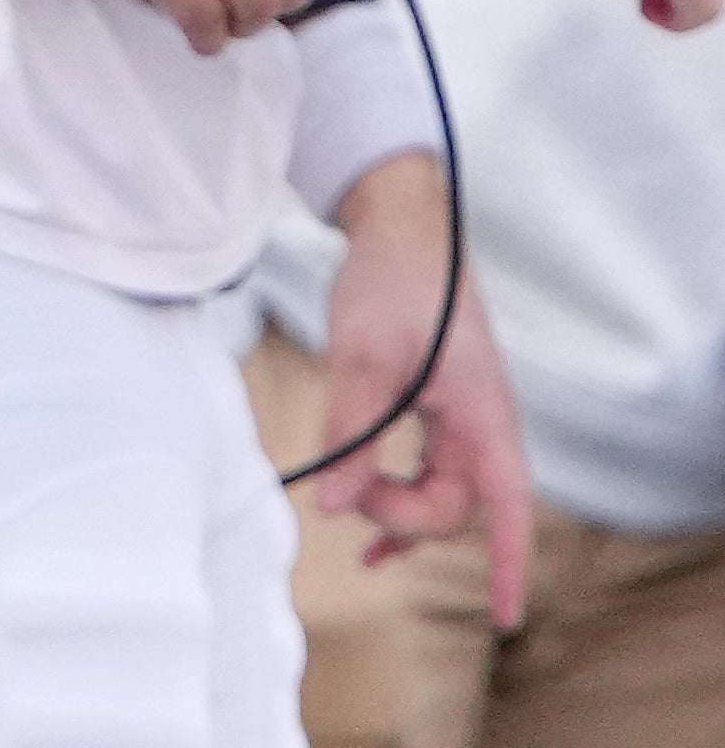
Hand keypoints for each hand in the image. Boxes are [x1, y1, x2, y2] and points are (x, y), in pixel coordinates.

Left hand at [313, 150, 532, 630]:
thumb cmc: (393, 282)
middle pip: (456, 506)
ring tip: (350, 524)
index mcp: (483, 416)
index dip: (509, 564)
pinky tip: (360, 515)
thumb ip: (350, 431)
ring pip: (435, 492)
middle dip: (402, 515)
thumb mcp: (363, 356)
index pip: (508, 508)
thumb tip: (331, 505)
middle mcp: (480, 425)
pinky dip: (392, 494)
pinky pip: (420, 470)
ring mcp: (458, 418)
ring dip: (395, 512)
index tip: (507, 615)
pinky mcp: (432, 408)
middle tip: (342, 489)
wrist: (398, 226)